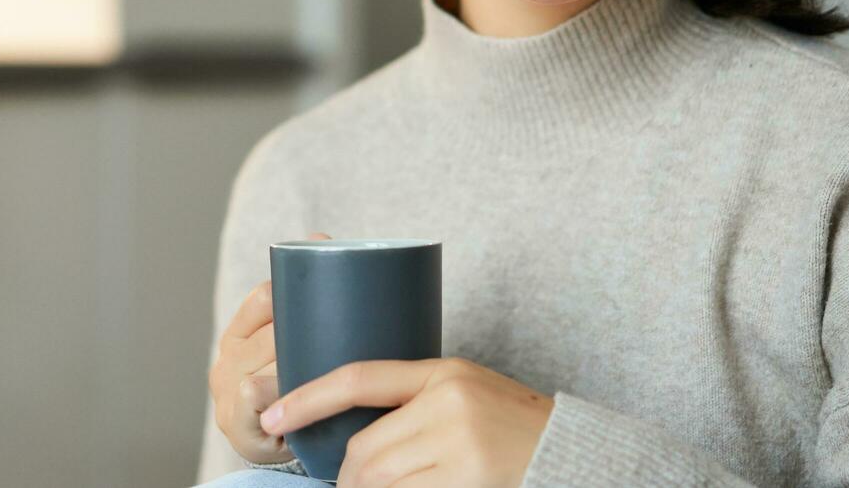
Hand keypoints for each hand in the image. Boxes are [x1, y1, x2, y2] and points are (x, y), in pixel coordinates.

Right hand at [208, 231, 332, 463]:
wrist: (291, 446)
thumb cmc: (301, 385)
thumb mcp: (300, 339)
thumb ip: (306, 295)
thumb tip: (317, 236)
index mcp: (240, 331)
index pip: (263, 297)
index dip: (292, 293)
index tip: (330, 293)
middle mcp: (226, 357)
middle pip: (269, 332)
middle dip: (307, 335)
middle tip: (347, 340)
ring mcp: (225, 390)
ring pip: (267, 363)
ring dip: (300, 366)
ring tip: (332, 368)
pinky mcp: (234, 423)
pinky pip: (253, 394)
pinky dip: (275, 393)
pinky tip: (298, 396)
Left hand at [258, 356, 553, 487]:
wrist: (575, 453)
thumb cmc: (515, 427)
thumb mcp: (467, 395)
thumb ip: (418, 402)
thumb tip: (357, 435)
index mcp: (444, 372)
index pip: (358, 378)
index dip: (307, 397)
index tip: (272, 416)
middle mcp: (449, 403)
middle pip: (365, 449)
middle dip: (348, 479)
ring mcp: (460, 445)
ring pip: (379, 480)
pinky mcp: (468, 480)